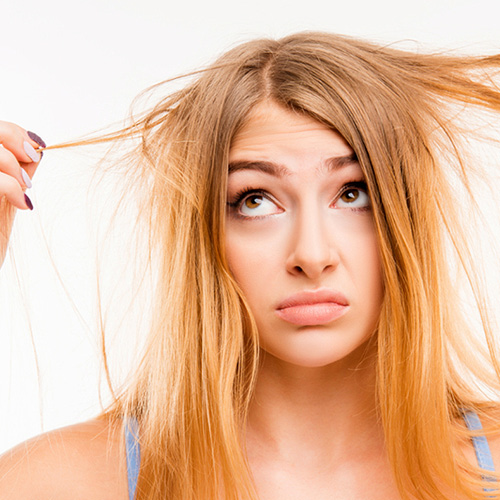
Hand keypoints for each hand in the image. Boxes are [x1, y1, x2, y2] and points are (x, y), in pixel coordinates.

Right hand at [0, 121, 43, 266]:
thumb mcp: (5, 199)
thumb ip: (14, 172)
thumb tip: (35, 147)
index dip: (10, 130)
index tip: (33, 149)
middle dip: (11, 136)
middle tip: (31, 157)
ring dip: (12, 165)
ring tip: (23, 190)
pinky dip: (12, 186)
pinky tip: (23, 204)